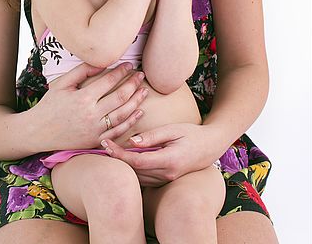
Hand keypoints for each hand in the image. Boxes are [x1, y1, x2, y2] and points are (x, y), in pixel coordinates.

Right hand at [30, 62, 148, 150]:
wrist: (37, 132)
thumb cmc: (49, 105)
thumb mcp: (62, 84)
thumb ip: (82, 71)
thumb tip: (102, 62)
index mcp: (82, 98)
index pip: (109, 81)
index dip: (121, 71)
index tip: (129, 64)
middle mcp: (91, 115)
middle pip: (120, 97)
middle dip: (133, 84)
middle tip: (141, 75)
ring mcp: (94, 130)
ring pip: (123, 114)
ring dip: (136, 101)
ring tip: (144, 90)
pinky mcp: (95, 141)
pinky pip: (118, 132)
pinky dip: (131, 122)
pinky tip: (139, 112)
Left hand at [101, 122, 222, 185]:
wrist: (210, 146)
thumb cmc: (192, 134)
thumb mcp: (173, 130)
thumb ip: (152, 136)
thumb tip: (132, 141)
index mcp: (169, 161)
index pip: (137, 161)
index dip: (119, 154)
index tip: (105, 143)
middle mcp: (166, 174)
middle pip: (134, 171)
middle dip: (116, 159)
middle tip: (101, 145)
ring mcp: (166, 180)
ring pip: (137, 176)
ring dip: (122, 165)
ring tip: (108, 150)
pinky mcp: (165, 180)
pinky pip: (144, 177)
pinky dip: (132, 168)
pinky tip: (123, 157)